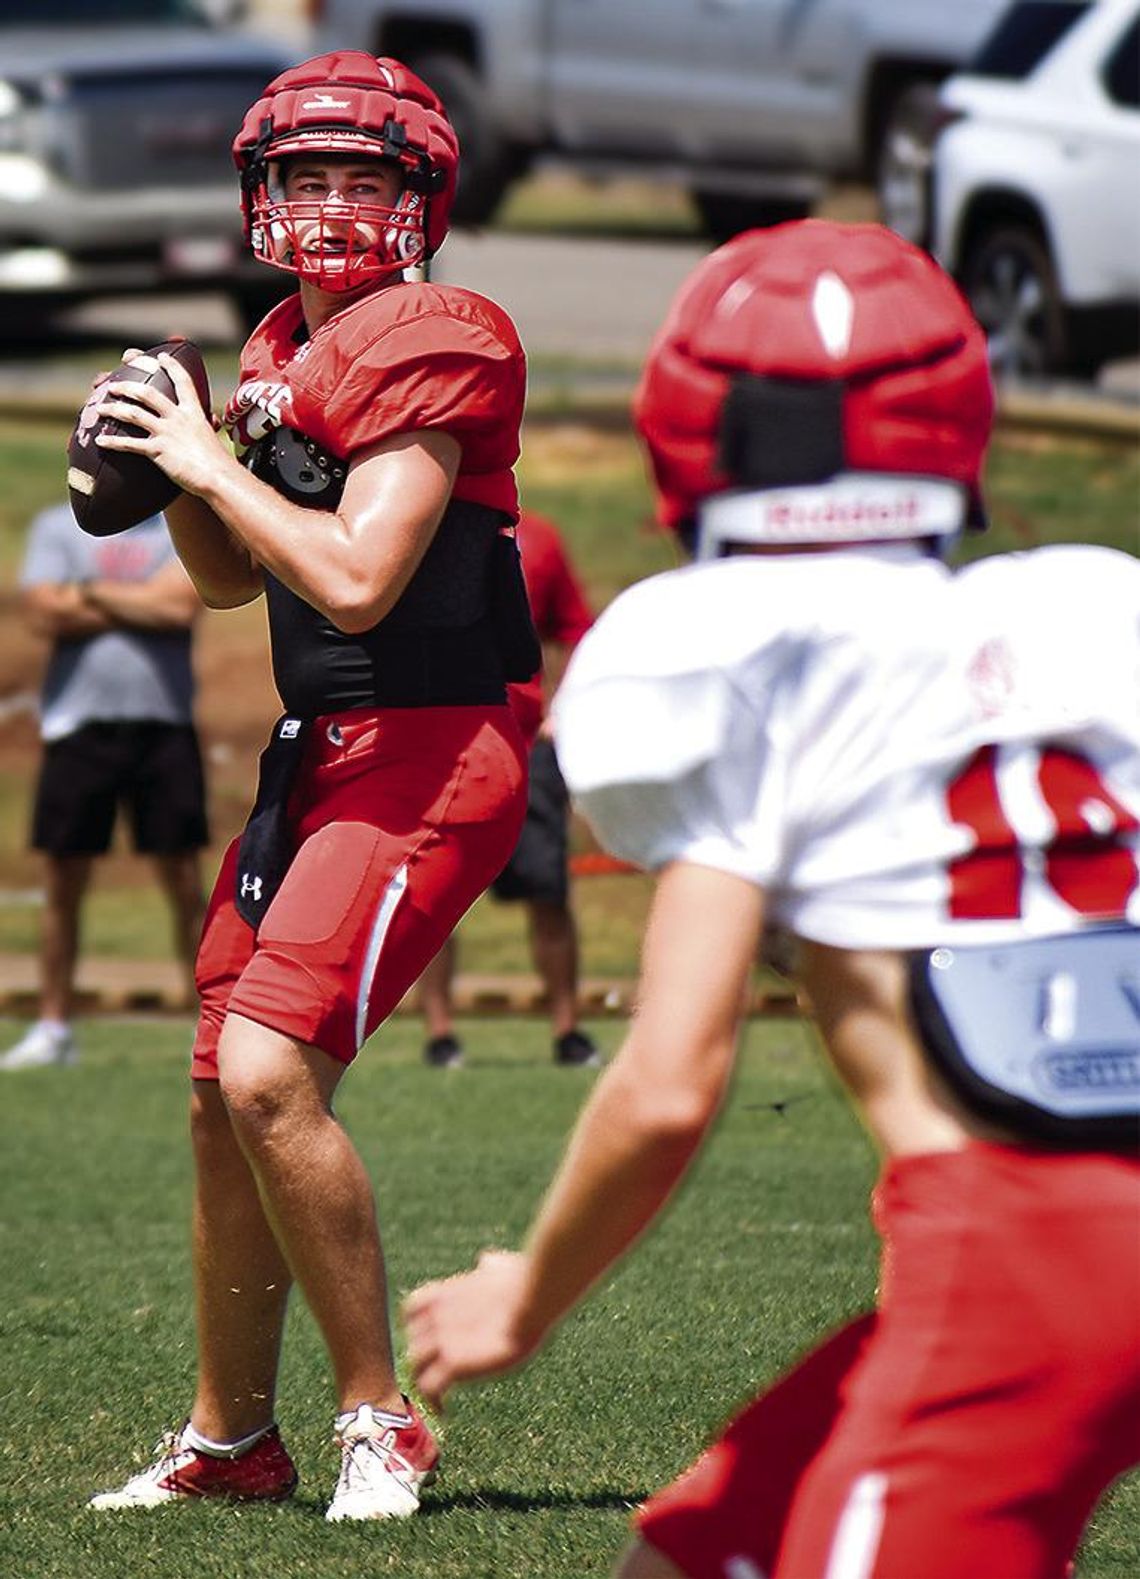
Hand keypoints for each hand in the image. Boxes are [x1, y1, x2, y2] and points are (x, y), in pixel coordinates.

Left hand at [95, 352, 223, 497]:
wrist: (218, 477)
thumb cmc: (218, 462)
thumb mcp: (212, 436)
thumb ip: (206, 425)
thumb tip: (212, 422)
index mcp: (193, 412)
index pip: (183, 382)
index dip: (172, 366)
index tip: (162, 356)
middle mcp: (178, 418)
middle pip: (147, 393)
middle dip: (126, 387)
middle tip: (113, 386)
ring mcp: (167, 433)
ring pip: (133, 414)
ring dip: (113, 409)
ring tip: (99, 408)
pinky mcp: (158, 450)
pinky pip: (129, 444)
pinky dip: (112, 442)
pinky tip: (100, 441)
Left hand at [403, 1249, 544, 1413]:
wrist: (530, 1299)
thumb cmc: (522, 1281)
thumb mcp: (499, 1267)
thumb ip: (488, 1267)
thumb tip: (488, 1261)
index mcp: (445, 1293)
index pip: (412, 1310)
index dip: (420, 1328)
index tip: (434, 1342)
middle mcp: (436, 1315)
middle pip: (412, 1341)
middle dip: (423, 1358)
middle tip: (439, 1374)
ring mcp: (441, 1339)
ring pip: (416, 1366)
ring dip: (426, 1380)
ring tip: (439, 1396)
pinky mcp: (452, 1362)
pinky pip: (430, 1388)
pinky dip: (434, 1401)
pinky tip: (444, 1409)